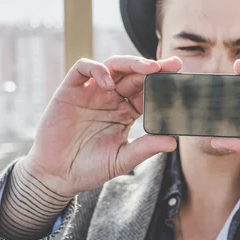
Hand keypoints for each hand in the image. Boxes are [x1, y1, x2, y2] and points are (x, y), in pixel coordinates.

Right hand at [23, 55, 181, 196]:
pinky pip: (83, 69)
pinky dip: (97, 69)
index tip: (181, 80)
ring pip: (113, 66)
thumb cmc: (91, 168)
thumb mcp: (122, 160)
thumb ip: (145, 148)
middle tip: (171, 66)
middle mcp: (110, 98)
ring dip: (131, 63)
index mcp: (126, 112)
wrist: (58, 176)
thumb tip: (174, 142)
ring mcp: (91, 92)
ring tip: (148, 69)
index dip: (163, 84)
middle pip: (134, 74)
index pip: (148, 91)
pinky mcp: (70, 91)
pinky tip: (109, 83)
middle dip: (153, 68)